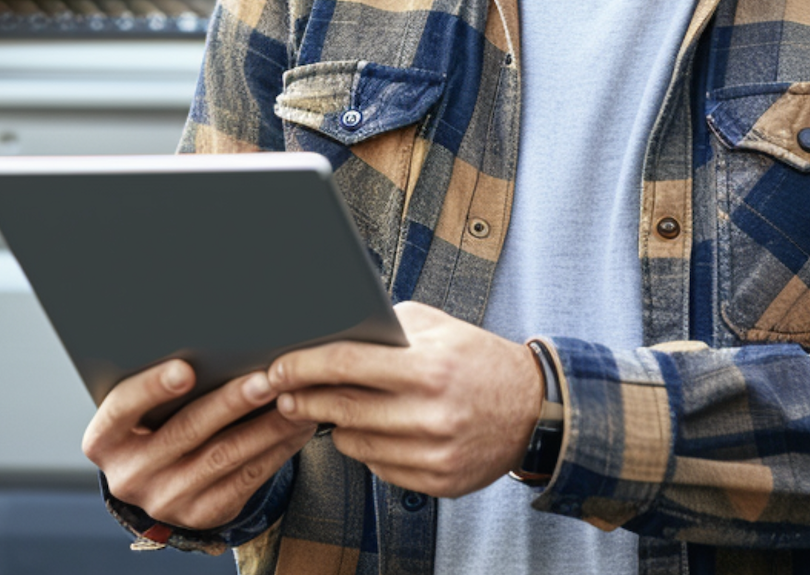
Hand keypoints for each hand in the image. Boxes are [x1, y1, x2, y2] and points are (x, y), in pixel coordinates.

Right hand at [82, 359, 316, 531]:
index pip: (124, 407)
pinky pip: (245, 479)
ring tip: (293, 398)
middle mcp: (129, 474)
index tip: (185, 369)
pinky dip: (275, 450)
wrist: (161, 480)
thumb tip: (215, 336)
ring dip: (264, 426)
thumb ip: (164, 380)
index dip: (153, 387)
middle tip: (266, 377)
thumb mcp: (143, 406)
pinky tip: (295, 427)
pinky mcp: (202, 514)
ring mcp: (165, 499)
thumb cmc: (156, 420)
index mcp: (105, 438)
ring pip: (223, 457)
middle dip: (230, 402)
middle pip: (185, 431)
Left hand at [269, 300, 543, 497]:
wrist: (532, 409)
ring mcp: (433, 454)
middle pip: (341, 408)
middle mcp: (430, 414)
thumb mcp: (436, 326)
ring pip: (354, 442)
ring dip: (337, 425)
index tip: (277, 368)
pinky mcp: (438, 483)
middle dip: (305, 398)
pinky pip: (378, 468)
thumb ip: (386, 327)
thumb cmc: (477, 359)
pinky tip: (377, 430)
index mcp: (428, 366)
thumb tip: (331, 332)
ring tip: (337, 407)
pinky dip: (369, 448)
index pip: (346, 365)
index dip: (303, 366)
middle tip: (285, 392)